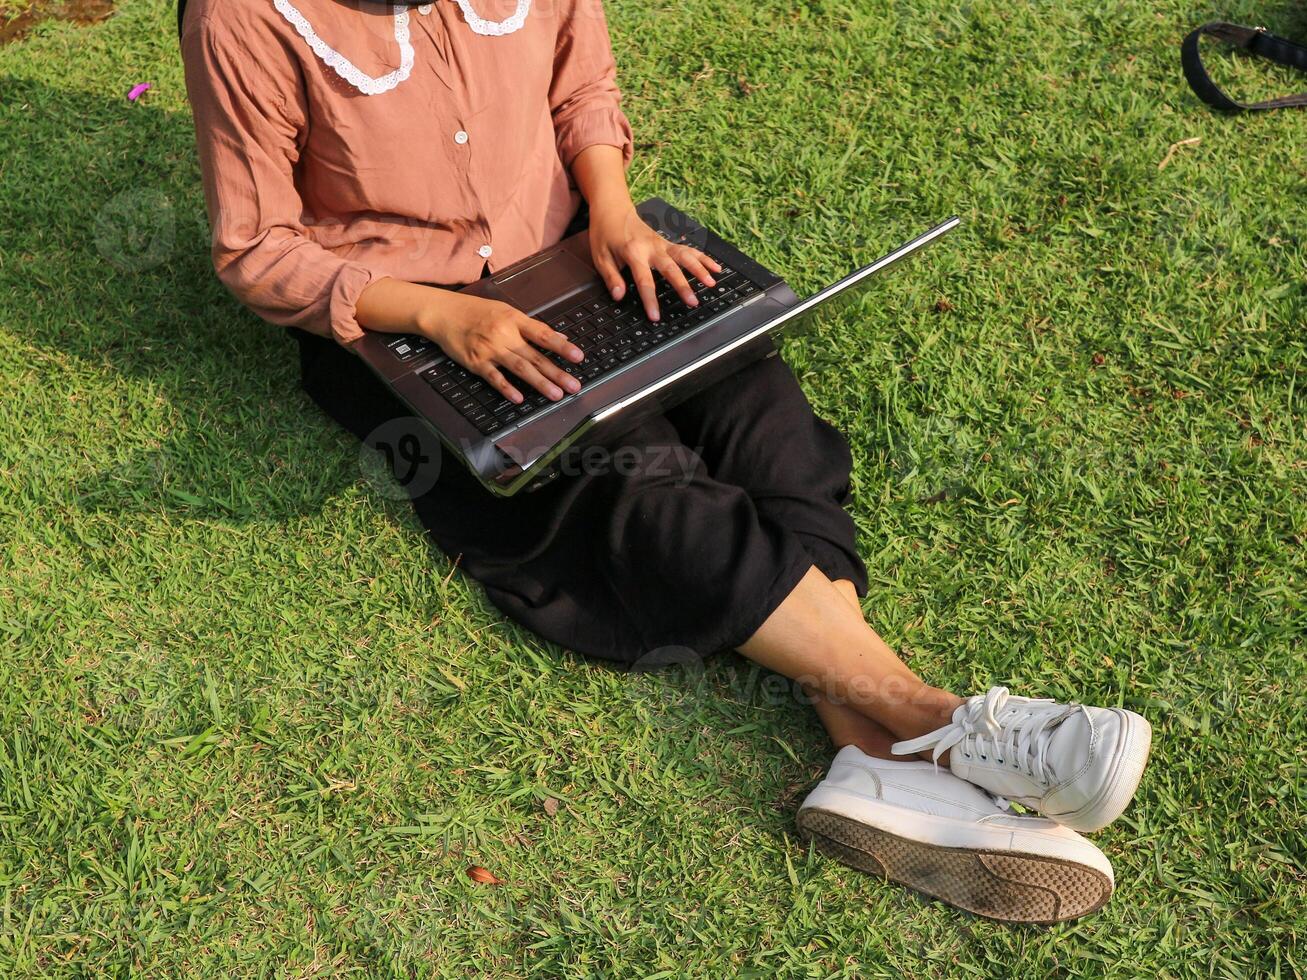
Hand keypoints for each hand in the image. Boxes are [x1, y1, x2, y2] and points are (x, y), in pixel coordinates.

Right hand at [420, 291, 583, 404]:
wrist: (443, 312)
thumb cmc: (475, 311)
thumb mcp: (505, 311)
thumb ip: (532, 326)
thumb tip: (559, 337)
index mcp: (514, 319)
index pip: (543, 334)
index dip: (562, 346)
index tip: (578, 357)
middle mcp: (504, 334)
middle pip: (535, 356)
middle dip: (557, 373)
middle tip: (574, 386)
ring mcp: (490, 349)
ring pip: (519, 368)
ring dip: (539, 383)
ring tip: (556, 395)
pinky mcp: (475, 362)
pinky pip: (494, 377)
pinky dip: (506, 388)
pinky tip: (519, 398)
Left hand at [588, 203, 721, 321]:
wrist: (613, 208)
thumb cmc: (605, 233)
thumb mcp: (600, 257)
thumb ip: (611, 278)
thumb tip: (619, 296)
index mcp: (633, 252)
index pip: (644, 280)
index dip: (650, 300)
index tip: (656, 316)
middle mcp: (651, 247)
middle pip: (671, 268)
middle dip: (683, 286)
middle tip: (693, 302)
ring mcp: (662, 244)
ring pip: (685, 256)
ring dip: (699, 269)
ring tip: (711, 284)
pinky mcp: (668, 242)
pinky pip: (688, 250)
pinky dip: (703, 258)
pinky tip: (716, 268)